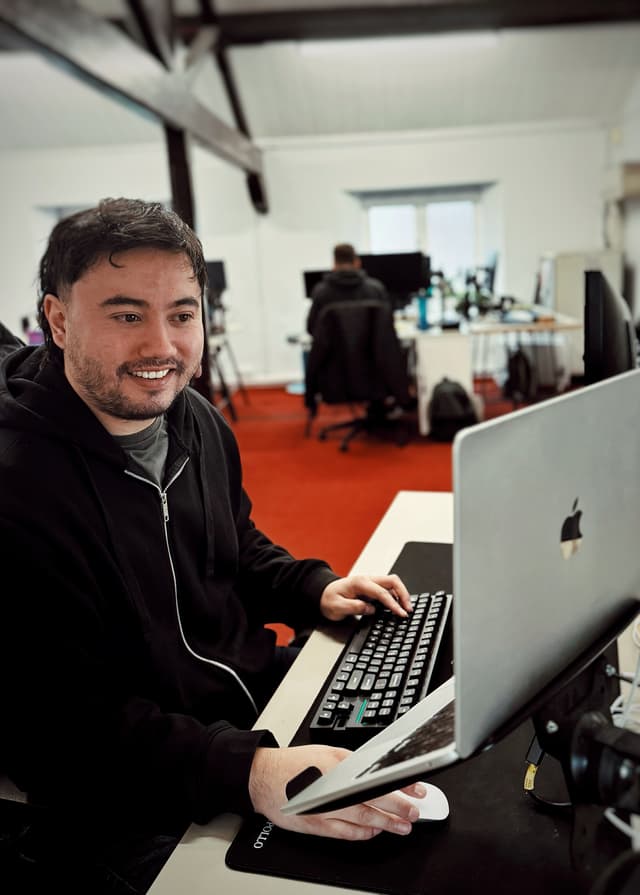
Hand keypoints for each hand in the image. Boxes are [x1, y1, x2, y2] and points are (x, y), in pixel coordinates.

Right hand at [248, 744, 425, 839]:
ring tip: (401, 827)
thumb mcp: (328, 754)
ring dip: (385, 824)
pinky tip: (373, 832)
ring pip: (361, 819)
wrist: (263, 777)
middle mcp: (331, 786)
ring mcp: (323, 807)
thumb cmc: (295, 764)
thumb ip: (353, 764)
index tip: (416, 790)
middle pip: (372, 800)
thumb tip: (379, 774)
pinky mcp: (315, 823)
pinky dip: (362, 834)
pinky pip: (344, 832)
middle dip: (397, 808)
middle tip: (414, 813)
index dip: (399, 785)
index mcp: (336, 763)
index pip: (376, 775)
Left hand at [319, 574, 411, 621]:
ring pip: (392, 584)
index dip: (393, 603)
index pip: (381, 592)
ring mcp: (370, 583)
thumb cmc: (329, 599)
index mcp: (359, 583)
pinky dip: (396, 596)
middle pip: (392, 581)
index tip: (401, 613)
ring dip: (401, 594)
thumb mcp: (337, 607)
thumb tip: (370, 608)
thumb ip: (353, 607)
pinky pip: (388, 589)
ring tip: (406, 608)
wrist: (323, 595)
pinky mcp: (372, 588)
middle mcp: (367, 579)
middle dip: (403, 594)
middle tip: (408, 609)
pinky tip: (397, 605)